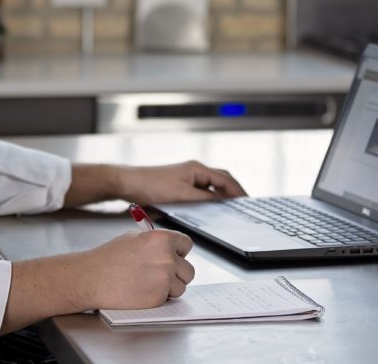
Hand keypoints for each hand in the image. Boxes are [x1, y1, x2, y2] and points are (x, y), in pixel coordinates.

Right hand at [79, 230, 194, 308]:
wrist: (92, 278)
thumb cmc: (109, 257)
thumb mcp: (133, 238)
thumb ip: (155, 242)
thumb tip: (171, 248)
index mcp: (161, 239)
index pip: (186, 244)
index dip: (180, 251)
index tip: (175, 256)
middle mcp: (167, 258)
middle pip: (188, 270)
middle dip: (178, 273)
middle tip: (162, 274)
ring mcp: (164, 279)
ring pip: (181, 287)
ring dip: (169, 287)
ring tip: (148, 283)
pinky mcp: (158, 297)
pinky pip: (168, 298)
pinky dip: (158, 297)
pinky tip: (142, 290)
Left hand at [119, 160, 246, 205]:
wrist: (129, 184)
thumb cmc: (151, 186)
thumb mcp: (182, 196)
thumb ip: (203, 198)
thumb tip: (220, 201)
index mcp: (197, 169)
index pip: (225, 179)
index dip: (238, 191)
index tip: (248, 202)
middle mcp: (194, 170)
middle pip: (221, 179)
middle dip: (234, 191)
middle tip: (244, 204)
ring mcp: (187, 177)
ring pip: (211, 185)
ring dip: (222, 194)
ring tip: (232, 207)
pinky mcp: (180, 184)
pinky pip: (202, 190)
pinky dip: (211, 197)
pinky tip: (211, 208)